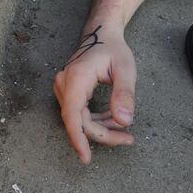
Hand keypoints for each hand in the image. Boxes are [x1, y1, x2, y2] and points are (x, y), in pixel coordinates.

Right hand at [53, 24, 136, 163]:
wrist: (101, 34)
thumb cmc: (113, 49)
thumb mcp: (126, 69)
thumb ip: (125, 94)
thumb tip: (124, 122)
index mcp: (77, 78)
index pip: (72, 115)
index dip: (79, 138)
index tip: (86, 158)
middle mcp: (64, 84)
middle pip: (78, 121)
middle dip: (103, 134)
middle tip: (128, 139)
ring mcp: (63, 88)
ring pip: (78, 120)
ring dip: (101, 128)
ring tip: (124, 130)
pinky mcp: (67, 92)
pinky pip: (79, 114)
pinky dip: (97, 120)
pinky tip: (113, 120)